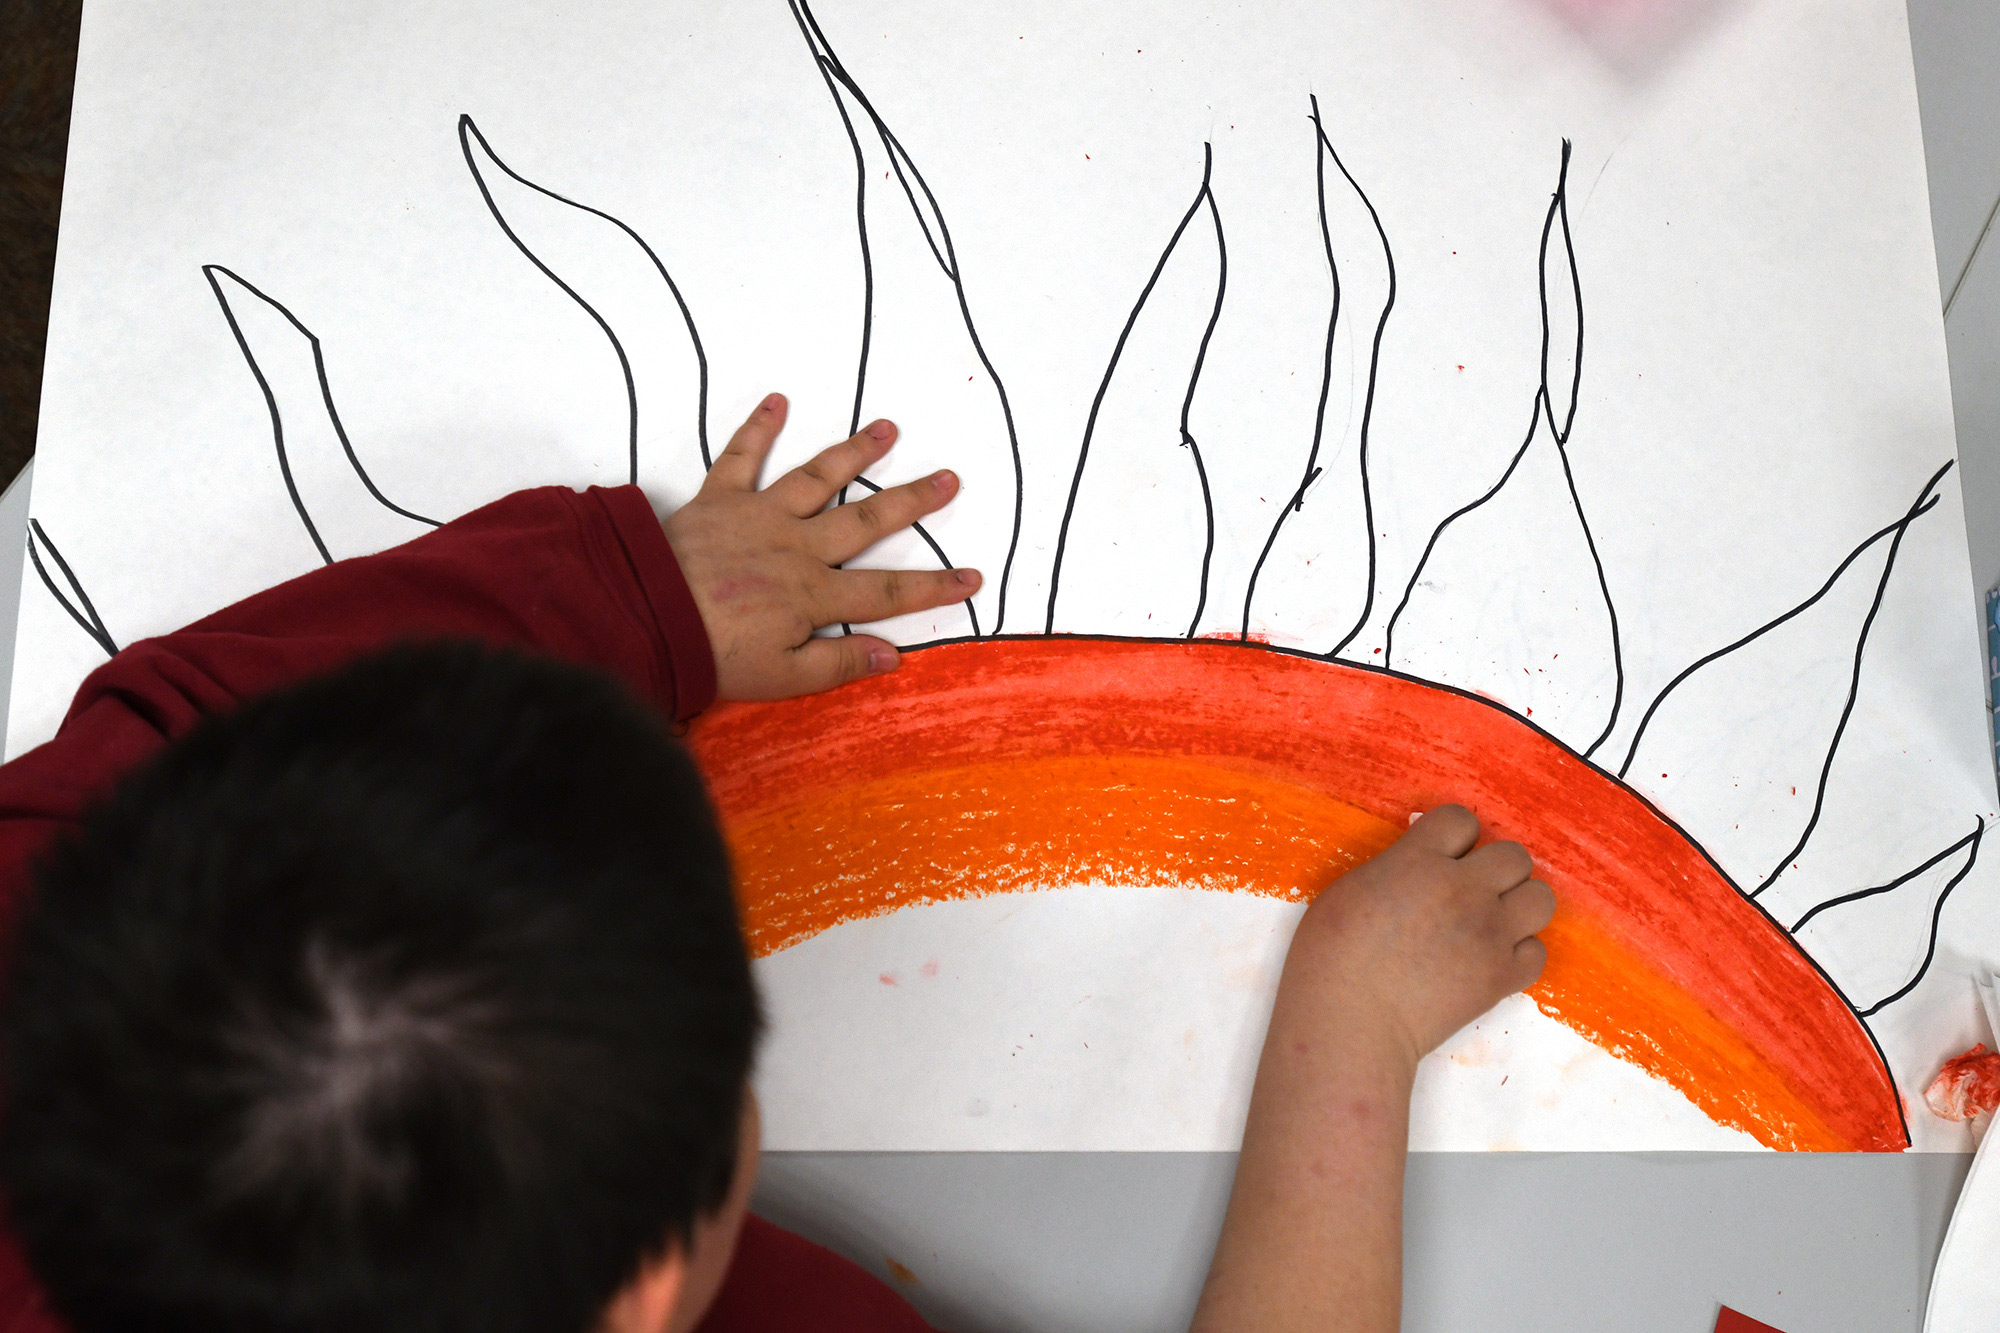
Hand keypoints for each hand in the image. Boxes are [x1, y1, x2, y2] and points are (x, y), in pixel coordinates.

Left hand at [663, 394, 980, 701]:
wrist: (643, 616)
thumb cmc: (711, 654)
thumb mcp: (782, 678)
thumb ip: (839, 664)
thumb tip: (893, 656)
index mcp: (814, 594)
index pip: (886, 592)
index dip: (933, 587)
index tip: (972, 576)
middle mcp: (796, 547)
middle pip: (864, 522)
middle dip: (910, 501)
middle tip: (947, 479)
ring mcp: (758, 517)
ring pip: (816, 478)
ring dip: (853, 452)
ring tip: (887, 429)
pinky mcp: (718, 499)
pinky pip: (740, 457)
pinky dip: (758, 427)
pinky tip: (778, 401)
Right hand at [1287, 804, 1553, 1072]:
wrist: (1352, 1022)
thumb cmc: (1331, 958)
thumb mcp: (1352, 889)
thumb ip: (1397, 869)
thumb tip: (1419, 868)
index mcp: (1419, 861)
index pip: (1462, 819)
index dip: (1454, 837)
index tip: (1441, 856)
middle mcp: (1463, 890)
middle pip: (1514, 856)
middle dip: (1495, 870)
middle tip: (1469, 891)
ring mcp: (1489, 934)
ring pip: (1541, 898)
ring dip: (1518, 906)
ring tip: (1490, 922)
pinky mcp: (1501, 976)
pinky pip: (1538, 952)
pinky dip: (1518, 954)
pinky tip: (1489, 960)